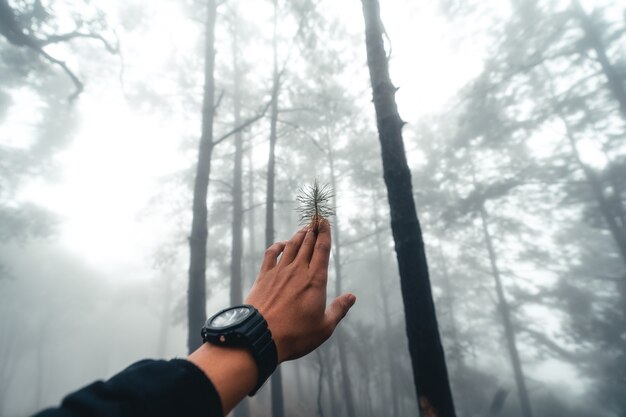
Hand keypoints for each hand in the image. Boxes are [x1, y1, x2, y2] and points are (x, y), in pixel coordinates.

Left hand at [245, 220, 355, 362]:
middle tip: (317, 218)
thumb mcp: (324, 327)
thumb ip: (338, 310)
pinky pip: (271, 255)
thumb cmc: (295, 335)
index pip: (322, 249)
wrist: (260, 336)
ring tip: (304, 229)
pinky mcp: (263, 277)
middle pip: (308, 243)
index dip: (325, 233)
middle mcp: (298, 271)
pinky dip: (278, 246)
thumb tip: (352, 297)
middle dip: (314, 229)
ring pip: (291, 246)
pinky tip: (282, 245)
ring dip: (298, 236)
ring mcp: (279, 272)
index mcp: (316, 280)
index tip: (325, 221)